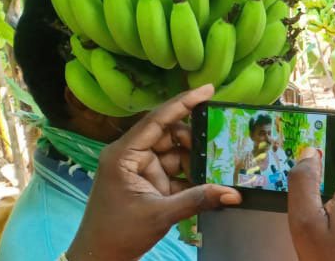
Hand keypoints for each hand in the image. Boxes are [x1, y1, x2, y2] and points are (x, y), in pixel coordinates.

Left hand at [66, 85, 241, 260]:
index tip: (208, 89)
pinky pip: (175, 170)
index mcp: (124, 153)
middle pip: (170, 134)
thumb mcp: (159, 214)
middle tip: (223, 139)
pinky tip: (211, 177)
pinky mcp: (149, 182)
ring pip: (175, 152)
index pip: (157, 119)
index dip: (183, 103)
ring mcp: (141, 168)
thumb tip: (233, 194)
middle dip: (195, 138)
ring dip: (196, 158)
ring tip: (221, 162)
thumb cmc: (119, 233)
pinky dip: (192, 174)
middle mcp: (132, 154)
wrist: (101, 259)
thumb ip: (197, 200)